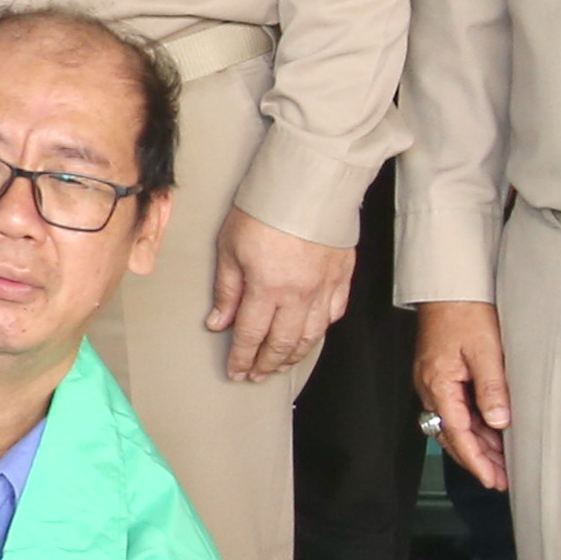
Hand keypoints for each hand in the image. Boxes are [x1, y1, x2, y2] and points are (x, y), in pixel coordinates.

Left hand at [206, 212, 354, 382]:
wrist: (309, 184)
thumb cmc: (265, 209)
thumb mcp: (230, 247)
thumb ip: (227, 289)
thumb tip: (218, 321)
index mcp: (266, 289)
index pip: (251, 336)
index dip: (242, 358)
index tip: (236, 371)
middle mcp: (298, 296)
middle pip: (283, 344)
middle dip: (267, 364)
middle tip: (256, 375)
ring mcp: (324, 288)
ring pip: (311, 336)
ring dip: (294, 355)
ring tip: (280, 364)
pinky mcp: (342, 277)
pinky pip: (334, 314)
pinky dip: (321, 330)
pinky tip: (312, 335)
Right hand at [410, 301, 512, 492]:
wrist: (449, 287)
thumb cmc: (465, 312)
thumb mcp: (485, 351)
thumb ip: (492, 389)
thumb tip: (499, 423)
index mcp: (438, 383)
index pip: (458, 434)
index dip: (477, 460)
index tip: (493, 479)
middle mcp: (430, 386)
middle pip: (453, 434)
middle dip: (477, 459)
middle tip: (501, 479)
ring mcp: (433, 381)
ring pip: (454, 424)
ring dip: (477, 444)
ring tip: (502, 461)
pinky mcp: (440, 374)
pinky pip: (455, 410)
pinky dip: (473, 426)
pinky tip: (491, 432)